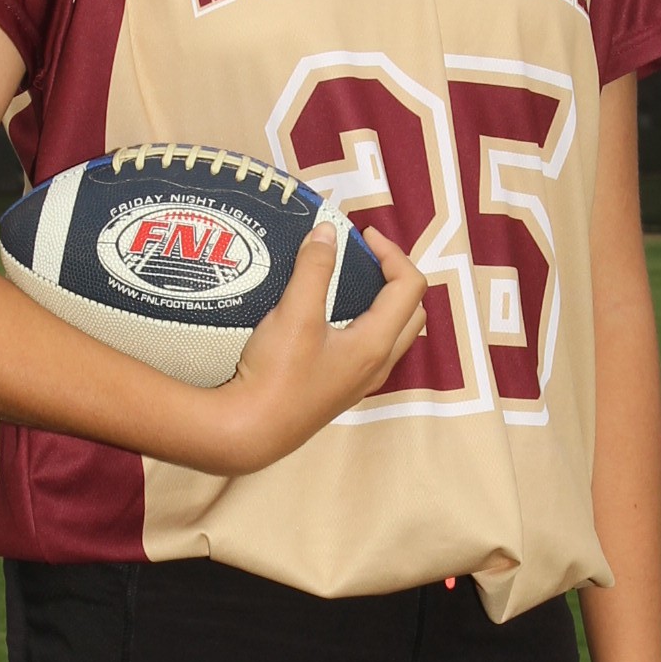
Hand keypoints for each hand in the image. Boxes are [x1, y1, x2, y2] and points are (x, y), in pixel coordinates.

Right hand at [193, 221, 427, 475]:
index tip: (362, 236)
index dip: (392, 253)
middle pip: (411, 311)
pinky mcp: (342, 389)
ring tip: (350, 281)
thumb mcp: (294, 314)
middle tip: (364, 257)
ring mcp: (361, 381)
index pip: (410, 286)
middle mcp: (378, 365)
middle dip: (395, 276)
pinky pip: (370, 349)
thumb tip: (328, 232)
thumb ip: (315, 269)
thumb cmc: (275, 374)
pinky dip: (365, 323)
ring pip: (393, 333)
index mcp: (376, 343)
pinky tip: (331, 317)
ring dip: (383, 302)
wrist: (249, 430)